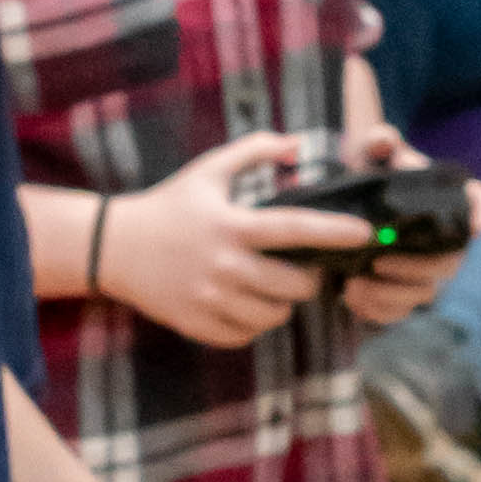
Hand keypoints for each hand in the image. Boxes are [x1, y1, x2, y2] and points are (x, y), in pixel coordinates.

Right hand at [99, 137, 371, 347]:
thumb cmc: (169, 205)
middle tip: (303, 269)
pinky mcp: (197, 323)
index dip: (336, 232)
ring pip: (274, 316)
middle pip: (295, 285)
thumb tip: (298, 145)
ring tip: (272, 287)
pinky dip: (253, 324)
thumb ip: (255, 151)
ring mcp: (210, 299)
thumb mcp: (208, 170)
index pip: (296, 229)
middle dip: (309, 279)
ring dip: (282, 304)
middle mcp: (224, 266)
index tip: (366, 234)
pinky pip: (245, 335)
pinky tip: (245, 305)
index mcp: (233, 226)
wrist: (114, 247)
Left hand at [342, 132, 480, 329]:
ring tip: (355, 284)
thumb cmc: (369, 177)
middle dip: (418, 267)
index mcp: (446, 198)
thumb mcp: (370, 156)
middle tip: (379, 262)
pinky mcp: (402, 293)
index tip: (480, 223)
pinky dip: (377, 310)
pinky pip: (400, 312)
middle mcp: (444, 237)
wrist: (343, 211)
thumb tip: (382, 139)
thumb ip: (377, 142)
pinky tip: (353, 299)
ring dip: (392, 294)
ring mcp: (425, 269)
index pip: (480, 200)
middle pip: (451, 261)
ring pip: (425, 292)